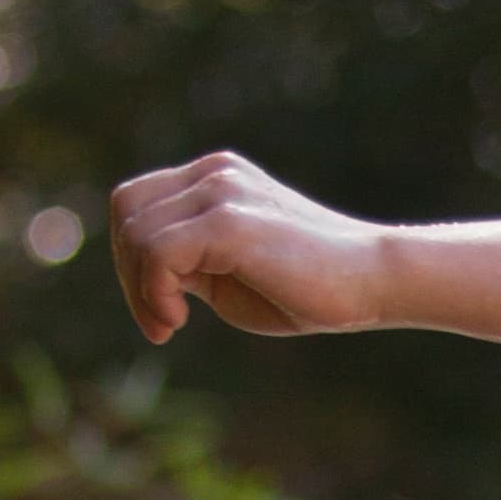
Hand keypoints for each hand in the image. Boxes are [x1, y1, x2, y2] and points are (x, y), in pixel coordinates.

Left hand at [111, 150, 391, 344]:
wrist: (373, 282)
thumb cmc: (309, 291)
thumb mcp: (229, 275)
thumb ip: (186, 263)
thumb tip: (141, 274)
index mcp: (214, 179)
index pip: (138, 202)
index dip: (131, 258)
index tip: (162, 312)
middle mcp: (213, 175)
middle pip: (128, 210)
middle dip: (129, 274)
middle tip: (160, 325)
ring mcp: (221, 191)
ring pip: (136, 231)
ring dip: (139, 289)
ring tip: (171, 325)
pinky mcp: (229, 221)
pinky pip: (158, 252)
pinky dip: (154, 292)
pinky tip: (179, 320)